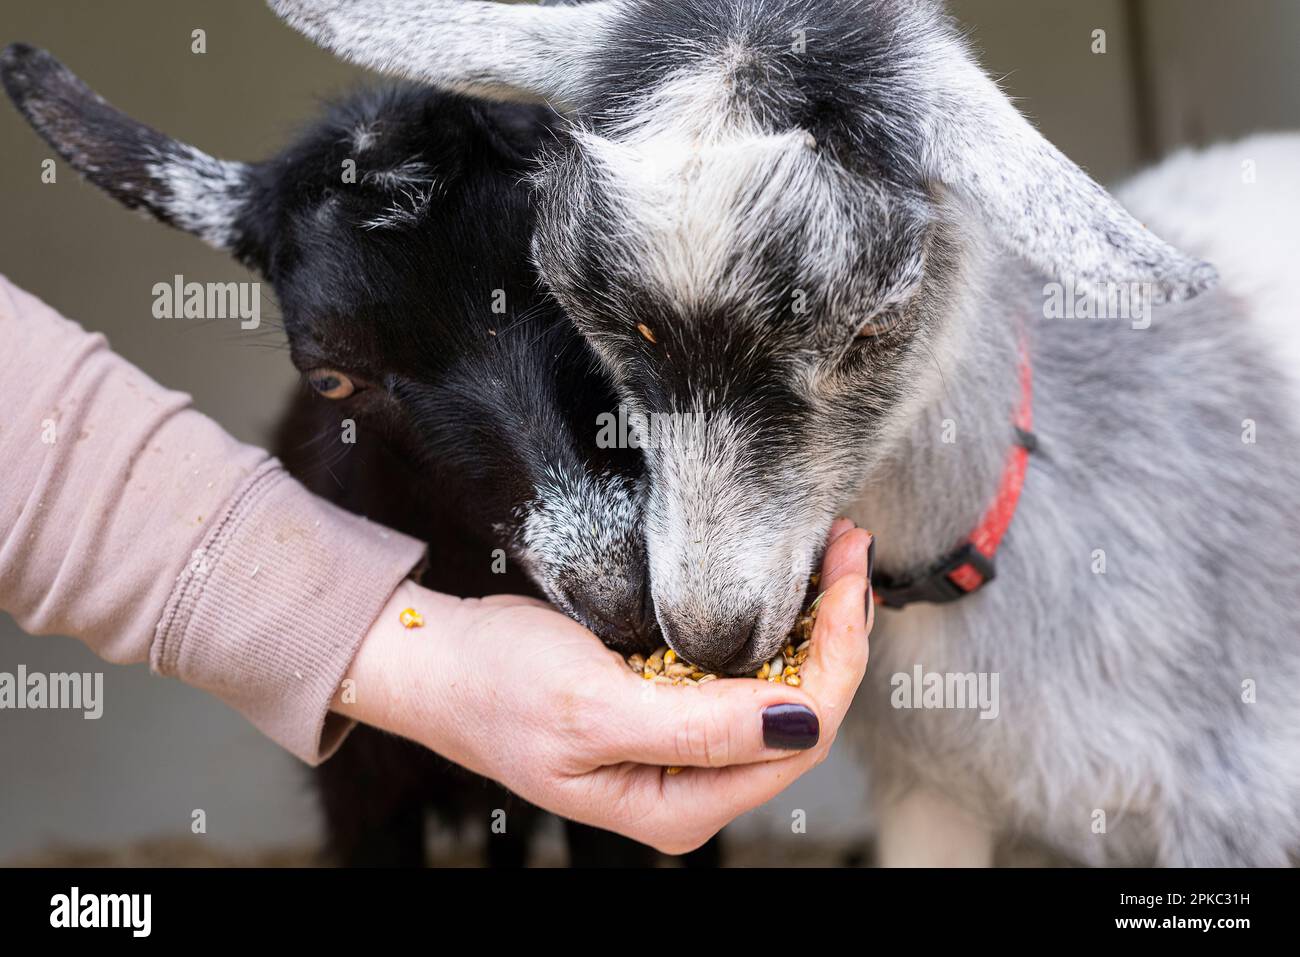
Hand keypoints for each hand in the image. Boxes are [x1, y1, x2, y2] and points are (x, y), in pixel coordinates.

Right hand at [335, 519, 873, 854]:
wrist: (436, 663)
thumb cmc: (495, 688)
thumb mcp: (593, 708)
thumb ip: (699, 729)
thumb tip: (801, 722)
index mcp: (680, 804)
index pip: (798, 737)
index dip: (837, 658)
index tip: (847, 581)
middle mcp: (694, 784)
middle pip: (803, 714)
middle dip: (836, 632)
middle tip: (849, 551)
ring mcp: (686, 748)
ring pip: (783, 690)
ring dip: (813, 624)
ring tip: (831, 556)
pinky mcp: (674, 708)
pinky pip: (747, 673)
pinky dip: (775, 625)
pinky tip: (787, 584)